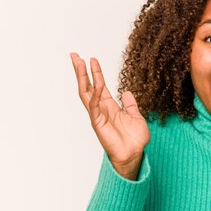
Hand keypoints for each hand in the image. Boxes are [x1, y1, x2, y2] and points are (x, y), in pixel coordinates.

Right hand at [71, 52, 149, 179]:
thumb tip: (127, 92)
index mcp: (109, 106)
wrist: (134, 155)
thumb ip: (131, 104)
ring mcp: (97, 115)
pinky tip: (97, 84)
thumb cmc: (135, 139)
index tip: (91, 58)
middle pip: (87, 86)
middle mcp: (101, 109)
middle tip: (74, 55)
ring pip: (86, 93)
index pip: (99, 85)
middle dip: (80, 71)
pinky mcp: (98, 124)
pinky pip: (94, 107)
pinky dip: (95, 95)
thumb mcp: (136, 117)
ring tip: (79, 62)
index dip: (95, 72)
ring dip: (82, 77)